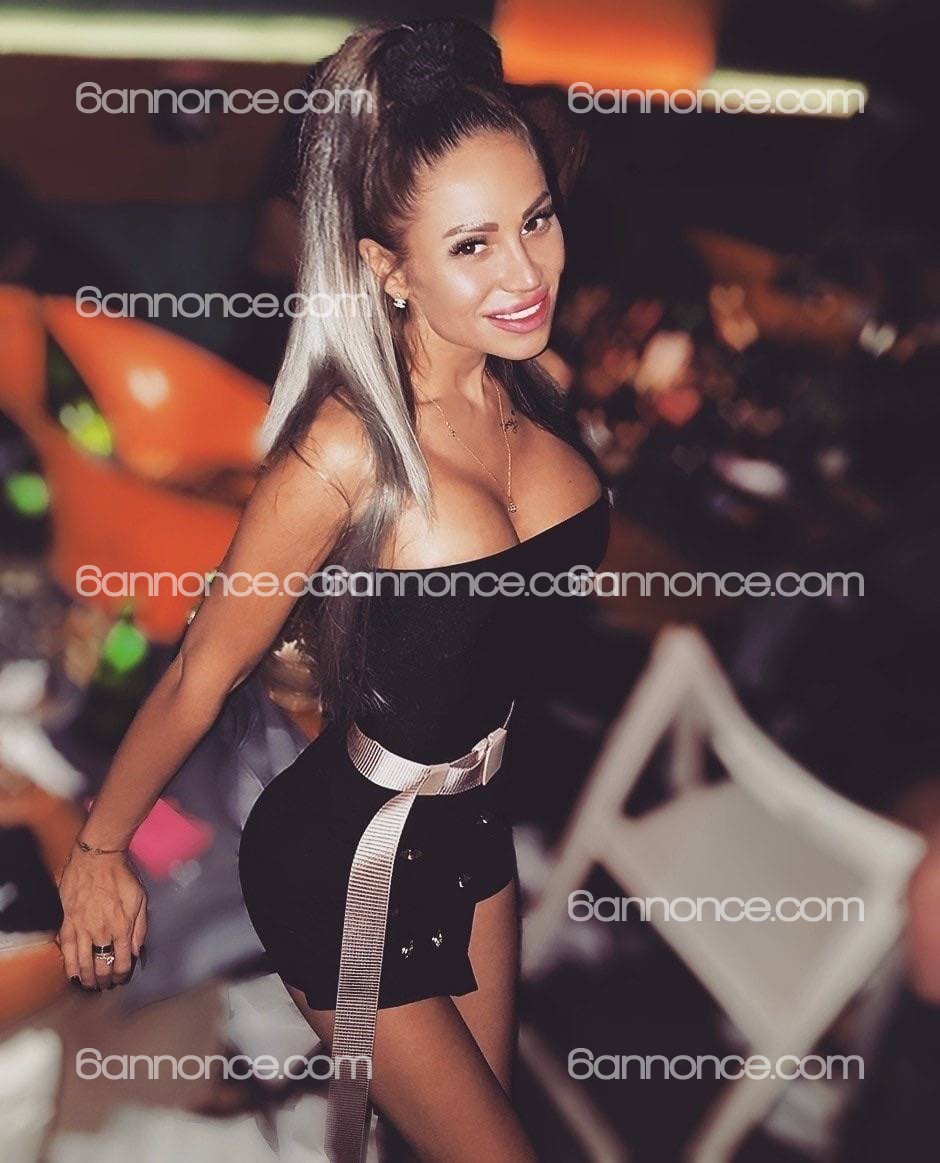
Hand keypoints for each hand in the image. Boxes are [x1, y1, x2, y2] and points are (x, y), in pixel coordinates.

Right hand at [54, 845, 146, 990]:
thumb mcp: (141, 899)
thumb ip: (140, 928)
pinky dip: (70, 966)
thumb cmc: (122, 876)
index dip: (123, 975)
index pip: (123, 962)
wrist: (97, 858)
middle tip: (107, 985)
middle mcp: (102, 932)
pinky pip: (67, 951)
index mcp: (122, 927)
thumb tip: (137, 952)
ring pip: (83, 964)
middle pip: (102, 967)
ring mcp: (82, 929)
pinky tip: (73, 975)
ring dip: (88, 978)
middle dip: (105, 980)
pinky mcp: (67, 923)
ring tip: (91, 985)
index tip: (122, 978)